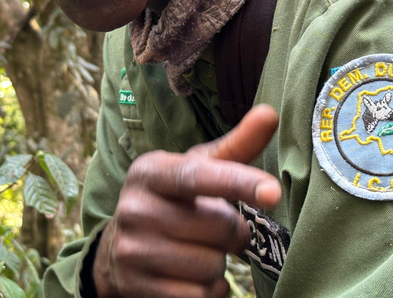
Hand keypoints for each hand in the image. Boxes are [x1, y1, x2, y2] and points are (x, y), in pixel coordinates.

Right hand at [93, 104, 280, 297]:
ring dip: (219, 263)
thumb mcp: (197, 169)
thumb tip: (270, 113)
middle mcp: (135, 208)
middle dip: (233, 232)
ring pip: (211, 266)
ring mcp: (132, 250)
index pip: (199, 176)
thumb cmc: (173, 200)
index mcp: (151, 171)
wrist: (119, 250)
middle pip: (218, 227)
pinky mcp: (135, 286)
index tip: (273, 193)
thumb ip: (235, 146)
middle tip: (219, 229)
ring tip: (199, 250)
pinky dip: (209, 289)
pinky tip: (193, 276)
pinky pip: (198, 296)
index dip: (238, 183)